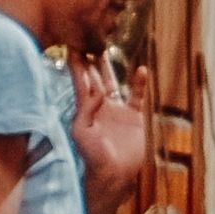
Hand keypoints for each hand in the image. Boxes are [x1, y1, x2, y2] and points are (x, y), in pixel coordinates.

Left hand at [73, 53, 153, 213]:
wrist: (114, 175)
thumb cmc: (93, 156)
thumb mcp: (82, 133)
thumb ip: (85, 110)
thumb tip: (94, 92)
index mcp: (85, 109)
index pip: (81, 81)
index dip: (77, 64)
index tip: (73, 45)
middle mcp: (101, 106)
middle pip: (96, 77)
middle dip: (91, 60)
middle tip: (88, 38)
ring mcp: (118, 110)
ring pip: (115, 82)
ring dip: (111, 67)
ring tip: (107, 48)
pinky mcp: (134, 117)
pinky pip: (138, 96)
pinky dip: (140, 84)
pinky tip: (142, 70)